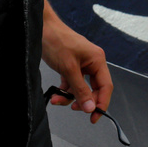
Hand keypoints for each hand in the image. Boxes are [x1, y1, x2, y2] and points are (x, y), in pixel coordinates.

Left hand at [42, 1, 111, 119]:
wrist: (42, 28)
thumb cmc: (57, 42)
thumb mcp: (69, 69)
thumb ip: (80, 90)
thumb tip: (91, 107)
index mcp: (97, 60)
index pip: (105, 86)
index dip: (101, 103)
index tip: (94, 117)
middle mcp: (92, 62)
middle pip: (94, 89)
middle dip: (83, 100)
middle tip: (74, 109)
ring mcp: (82, 64)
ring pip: (80, 88)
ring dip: (70, 96)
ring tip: (57, 99)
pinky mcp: (71, 66)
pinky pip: (72, 83)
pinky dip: (65, 90)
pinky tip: (56, 93)